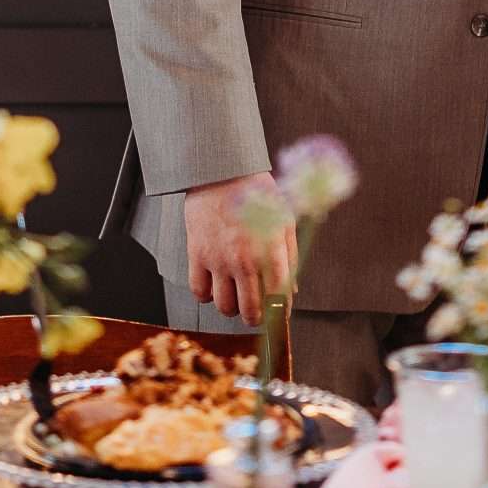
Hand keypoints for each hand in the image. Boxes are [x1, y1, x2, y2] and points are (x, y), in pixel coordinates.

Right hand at [185, 173, 295, 325]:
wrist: (221, 170)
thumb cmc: (255, 192)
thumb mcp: (283, 220)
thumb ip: (289, 257)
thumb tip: (291, 290)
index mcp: (270, 249)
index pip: (279, 297)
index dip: (280, 313)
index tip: (279, 317)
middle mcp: (244, 259)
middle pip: (250, 310)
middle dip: (255, 318)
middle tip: (255, 314)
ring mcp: (218, 259)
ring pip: (224, 306)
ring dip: (231, 308)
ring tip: (234, 297)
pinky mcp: (197, 254)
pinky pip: (199, 291)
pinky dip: (206, 295)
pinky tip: (214, 286)